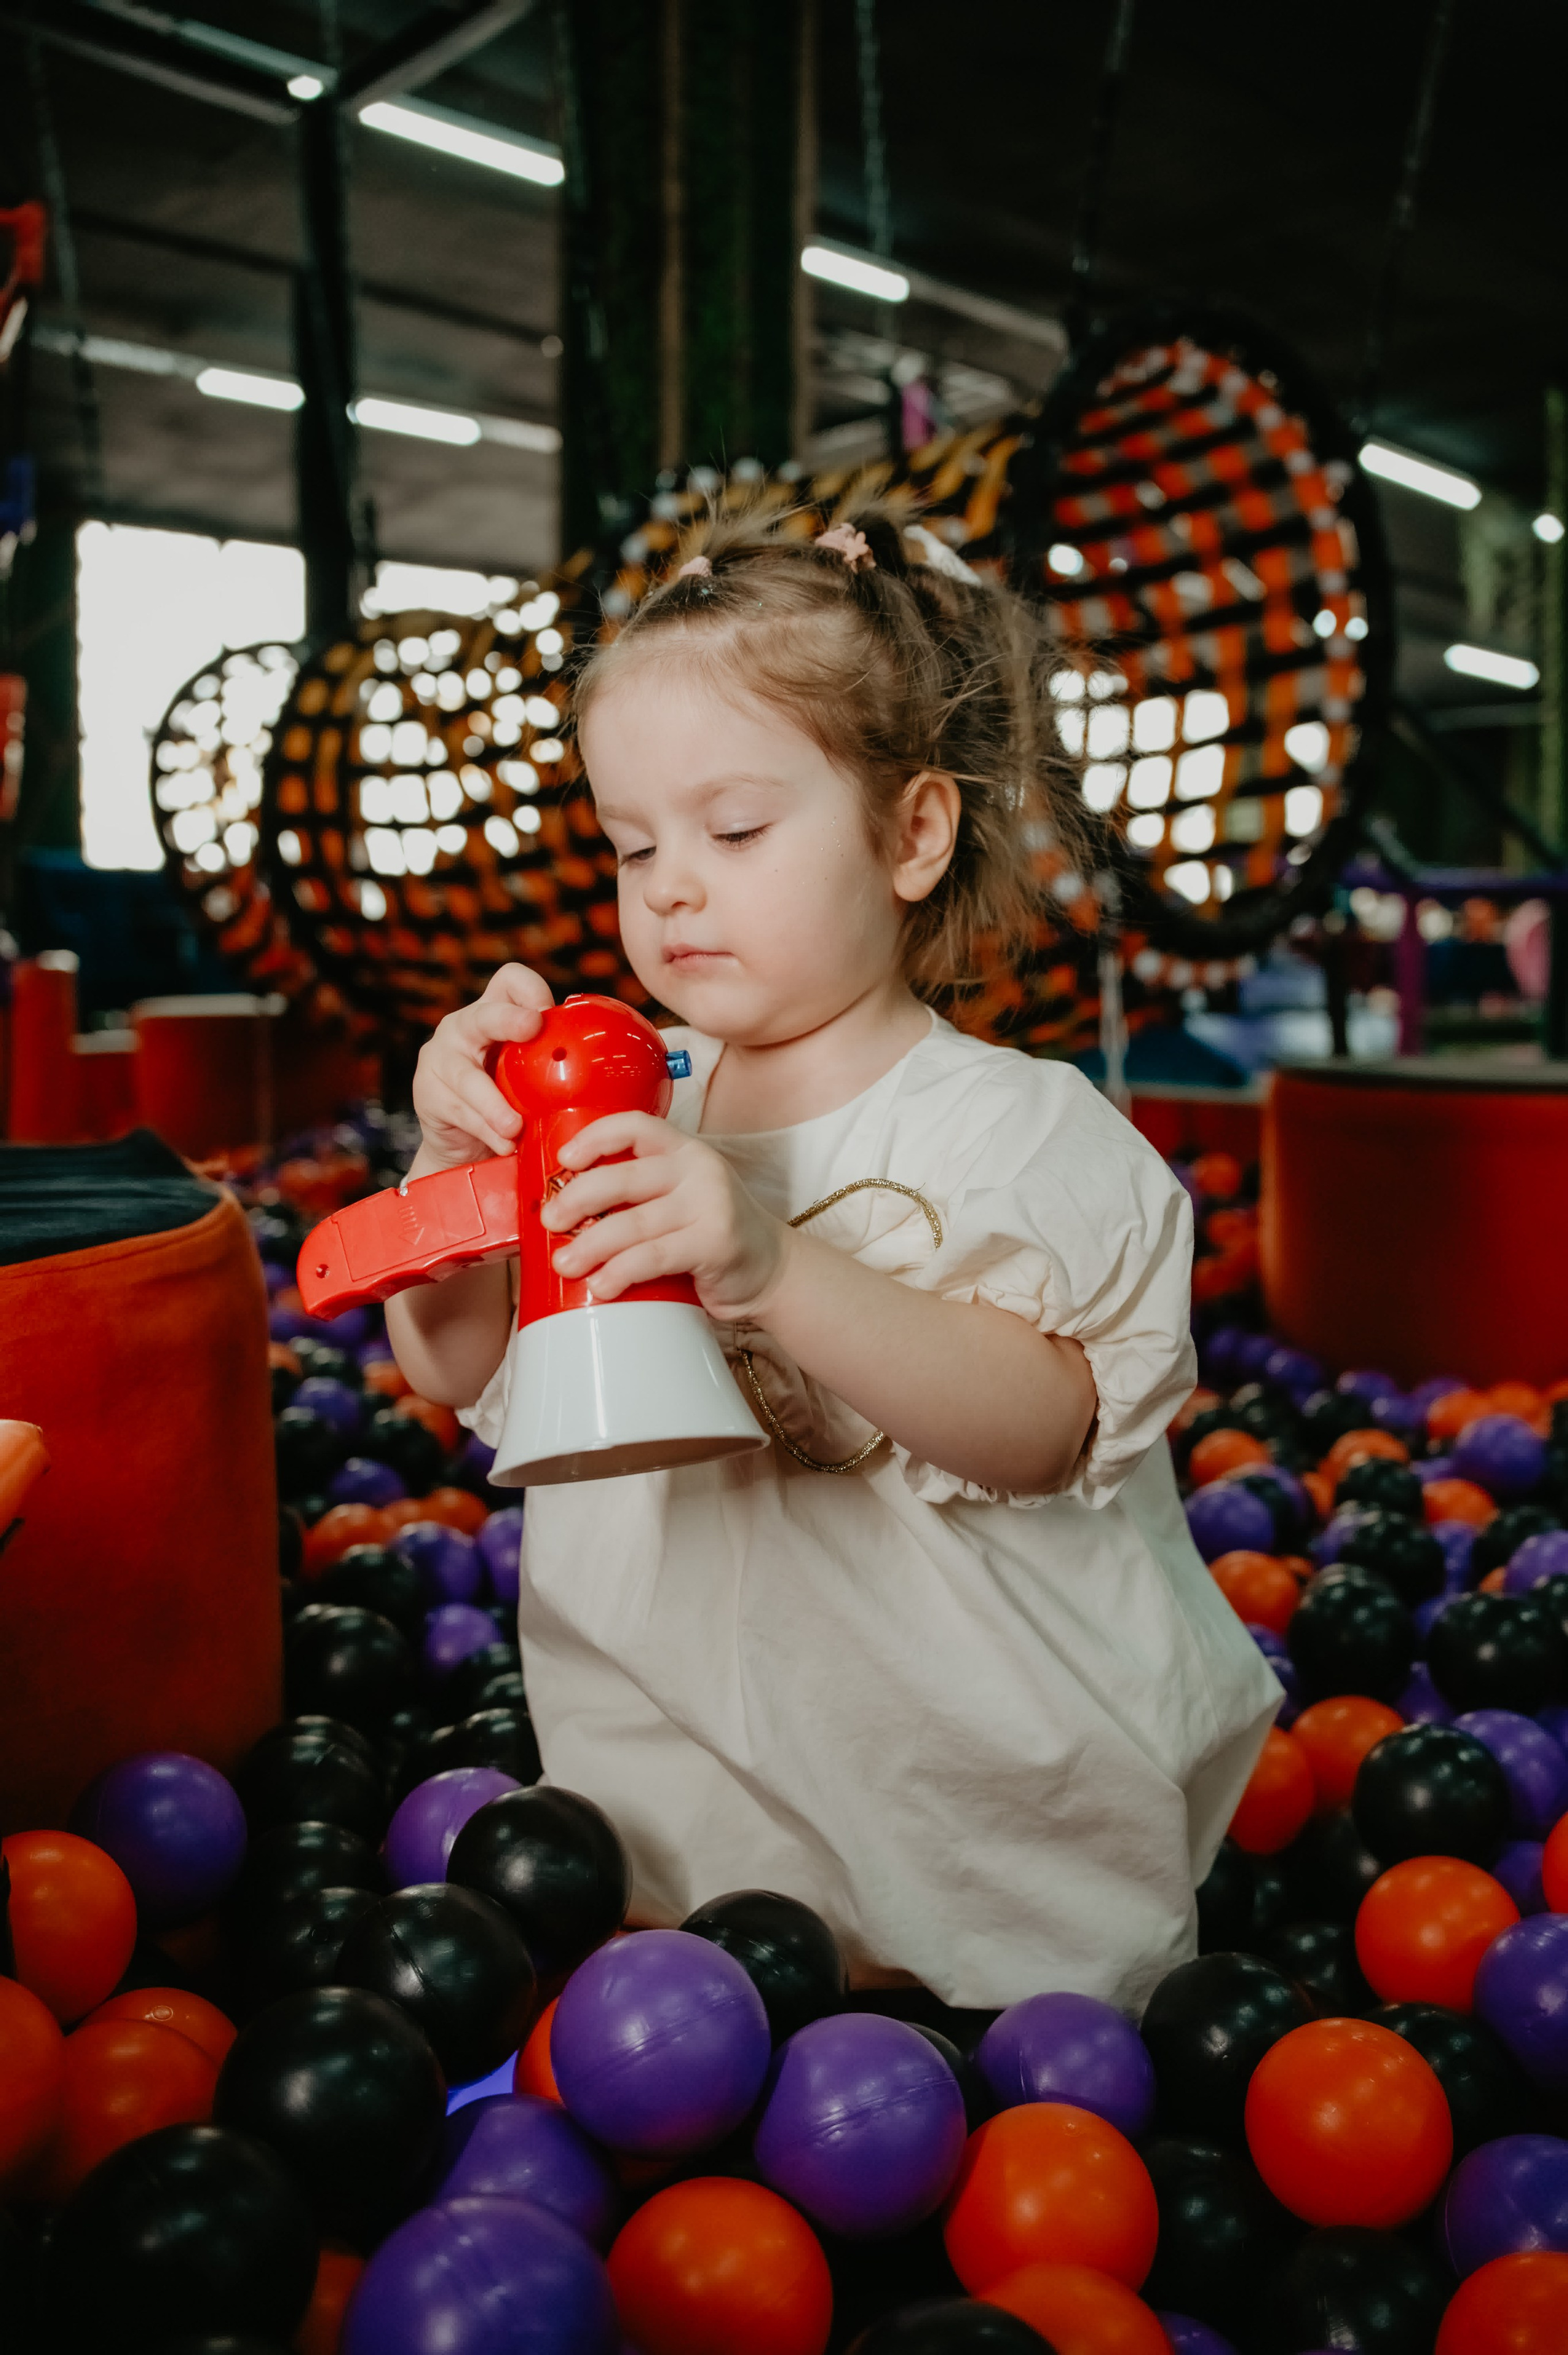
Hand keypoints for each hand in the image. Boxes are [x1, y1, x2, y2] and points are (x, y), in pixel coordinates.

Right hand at [410, 964, 553, 1170]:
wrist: (463, 1148)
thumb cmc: (508, 1104)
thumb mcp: (532, 1077)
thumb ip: (554, 1062)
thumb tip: (610, 1068)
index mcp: (493, 1014)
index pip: (509, 981)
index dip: (530, 989)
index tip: (550, 1012)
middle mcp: (462, 1027)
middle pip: (484, 1014)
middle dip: (509, 1020)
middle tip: (533, 1028)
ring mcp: (440, 1058)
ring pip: (468, 1076)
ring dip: (495, 1103)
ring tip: (515, 1126)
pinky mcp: (428, 1092)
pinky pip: (459, 1110)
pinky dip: (485, 1129)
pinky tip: (504, 1143)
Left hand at [540, 1113, 789, 1318]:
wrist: (772, 1269)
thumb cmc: (711, 1233)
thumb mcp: (682, 1196)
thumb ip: (641, 1191)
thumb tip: (566, 1206)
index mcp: (684, 1150)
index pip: (634, 1125)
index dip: (594, 1137)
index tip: (564, 1159)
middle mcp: (699, 1170)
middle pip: (623, 1177)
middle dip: (576, 1199)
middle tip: (549, 1220)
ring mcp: (710, 1205)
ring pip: (633, 1223)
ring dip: (590, 1245)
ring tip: (565, 1263)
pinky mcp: (715, 1243)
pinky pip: (653, 1256)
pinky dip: (620, 1272)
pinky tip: (602, 1285)